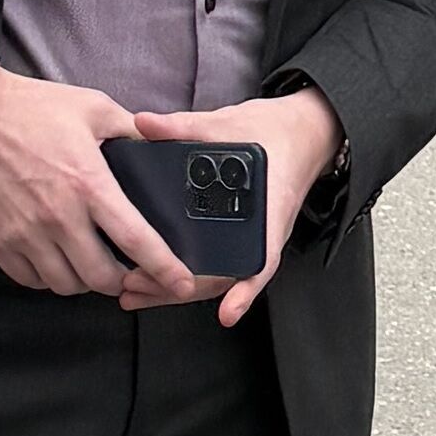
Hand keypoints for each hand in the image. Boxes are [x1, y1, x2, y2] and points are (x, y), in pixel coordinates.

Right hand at [0, 67, 186, 300]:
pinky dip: (48, 277)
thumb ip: (131, 130)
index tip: (182, 284)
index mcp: (88, 184)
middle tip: (128, 270)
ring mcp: (24, 233)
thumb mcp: (91, 106)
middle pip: (102, 277)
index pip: (136, 240)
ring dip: (85, 281)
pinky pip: (30, 279)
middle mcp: (58, 216)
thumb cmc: (28, 107)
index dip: (165, 268)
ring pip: (66, 284)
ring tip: (91, 265)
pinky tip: (56, 260)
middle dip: (123, 280)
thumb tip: (162, 144)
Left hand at [128, 86, 345, 326]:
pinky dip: (184, 274)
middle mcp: (263, 231)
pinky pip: (213, 263)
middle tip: (136, 286)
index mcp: (269, 207)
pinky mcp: (238, 235)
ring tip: (135, 291)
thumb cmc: (274, 132)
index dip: (245, 288)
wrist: (300, 132)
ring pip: (216, 276)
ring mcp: (251, 237)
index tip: (228, 312)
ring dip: (174, 287)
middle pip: (225, 276)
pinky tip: (154, 282)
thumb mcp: (228, 124)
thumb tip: (143, 123)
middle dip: (180, 288)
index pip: (261, 255)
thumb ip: (183, 126)